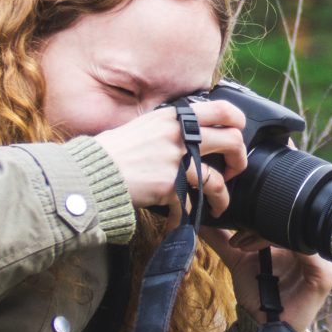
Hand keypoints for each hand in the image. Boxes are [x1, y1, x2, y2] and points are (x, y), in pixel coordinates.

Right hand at [92, 100, 247, 224]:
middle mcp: (178, 135)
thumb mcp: (143, 128)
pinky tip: (178, 222)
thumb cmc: (112, 153)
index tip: (239, 134)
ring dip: (222, 198)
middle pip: (232, 142)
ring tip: (218, 206)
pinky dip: (185, 218)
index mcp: (173, 117)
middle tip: (231, 173)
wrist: (92, 174)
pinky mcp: (170, 186)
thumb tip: (187, 138)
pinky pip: (190, 206)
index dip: (238, 121)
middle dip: (239, 161)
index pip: (221, 108)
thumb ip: (168, 131)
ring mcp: (176, 160)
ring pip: (217, 181)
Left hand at [199, 225, 331, 331]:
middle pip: (292, 221)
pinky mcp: (327, 275)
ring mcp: (325, 261)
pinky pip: (308, 251)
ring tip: (244, 248)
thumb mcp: (239, 260)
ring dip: (266, 235)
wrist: (262, 328)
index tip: (235, 235)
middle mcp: (316, 247)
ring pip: (297, 232)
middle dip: (259, 226)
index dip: (257, 219)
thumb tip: (201, 218)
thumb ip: (223, 239)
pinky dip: (281, 247)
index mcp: (300, 241)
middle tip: (237, 241)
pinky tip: (262, 256)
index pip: (285, 215)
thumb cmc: (257, 295)